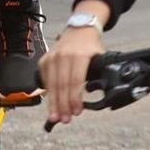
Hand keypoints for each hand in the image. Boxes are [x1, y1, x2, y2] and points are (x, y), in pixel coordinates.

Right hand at [40, 1, 110, 125]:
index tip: (77, 111)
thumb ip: (101, 74)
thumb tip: (105, 96)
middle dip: (63, 105)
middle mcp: (63, 55)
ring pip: (52, 85)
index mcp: (79, 55)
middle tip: (65, 119)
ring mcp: (52, 57)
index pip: (75, 81)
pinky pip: (45, 80)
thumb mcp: (100, 57)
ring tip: (56, 117)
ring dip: (54, 103)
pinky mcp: (44, 59)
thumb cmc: (90, 46)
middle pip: (62, 85)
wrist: (79, 29)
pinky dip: (48, 94)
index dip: (75, 98)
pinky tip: (51, 105)